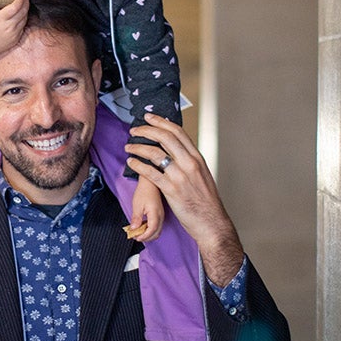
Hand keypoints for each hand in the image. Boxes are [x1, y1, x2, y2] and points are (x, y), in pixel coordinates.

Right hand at [0, 0, 28, 67]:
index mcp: (0, 19)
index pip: (15, 7)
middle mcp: (8, 27)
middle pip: (23, 12)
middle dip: (26, 3)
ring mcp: (13, 34)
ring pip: (25, 20)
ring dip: (25, 11)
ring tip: (23, 5)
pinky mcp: (15, 40)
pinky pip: (23, 28)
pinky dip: (23, 20)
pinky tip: (20, 16)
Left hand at [124, 176, 163, 241]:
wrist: (150, 183)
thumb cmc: (144, 191)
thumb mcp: (137, 205)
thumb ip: (136, 218)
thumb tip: (134, 229)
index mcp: (155, 214)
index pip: (152, 230)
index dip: (144, 236)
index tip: (136, 237)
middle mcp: (160, 216)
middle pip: (156, 233)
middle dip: (146, 238)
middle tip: (135, 236)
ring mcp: (161, 216)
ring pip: (157, 231)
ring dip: (148, 234)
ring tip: (138, 232)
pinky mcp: (160, 215)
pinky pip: (157, 226)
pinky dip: (150, 230)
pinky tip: (142, 227)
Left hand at [127, 114, 244, 285]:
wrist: (211, 222)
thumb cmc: (206, 201)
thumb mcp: (202, 175)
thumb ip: (189, 162)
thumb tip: (176, 151)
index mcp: (197, 158)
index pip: (178, 132)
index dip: (161, 122)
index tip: (149, 118)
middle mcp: (190, 163)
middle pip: (165, 137)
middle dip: (147, 130)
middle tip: (135, 130)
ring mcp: (180, 176)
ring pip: (155, 153)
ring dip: (138, 147)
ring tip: (129, 147)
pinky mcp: (171, 190)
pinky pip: (150, 173)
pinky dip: (138, 166)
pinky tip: (131, 163)